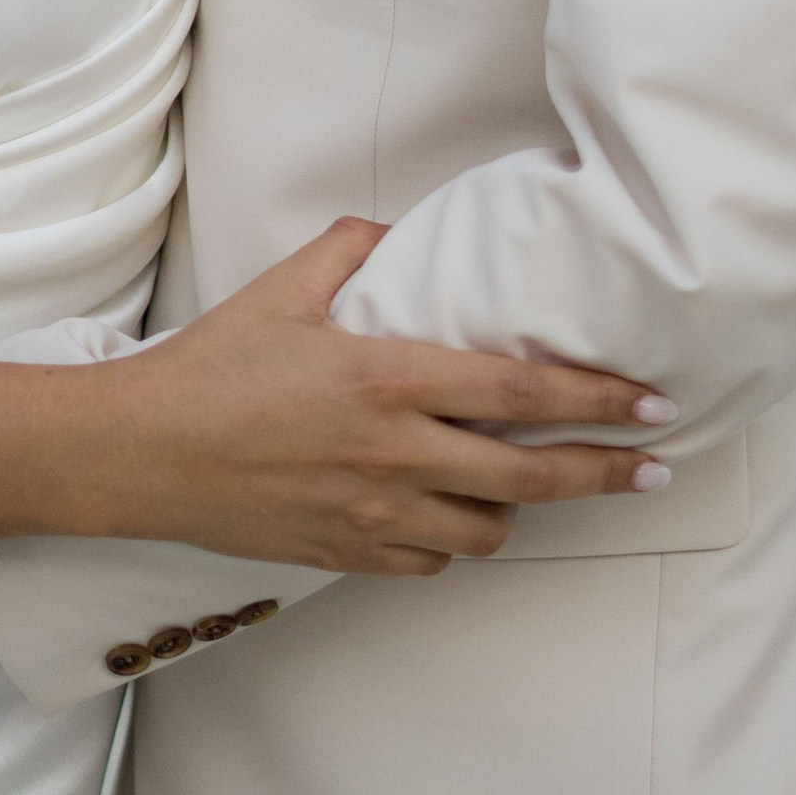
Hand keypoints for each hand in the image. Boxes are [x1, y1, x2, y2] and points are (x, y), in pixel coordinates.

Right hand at [60, 217, 674, 574]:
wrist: (140, 454)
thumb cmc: (210, 366)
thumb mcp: (282, 288)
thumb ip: (352, 248)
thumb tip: (399, 233)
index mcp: (387, 378)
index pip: (522, 389)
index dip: (599, 399)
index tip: (654, 403)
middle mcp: (395, 453)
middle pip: (532, 475)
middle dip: (606, 471)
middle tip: (655, 466)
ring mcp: (373, 513)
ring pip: (488, 529)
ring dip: (518, 506)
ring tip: (525, 482)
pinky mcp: (347, 554)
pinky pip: (431, 561)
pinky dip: (451, 540)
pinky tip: (446, 516)